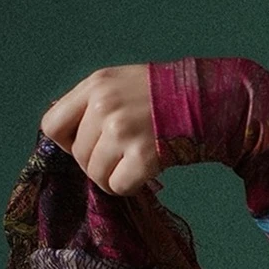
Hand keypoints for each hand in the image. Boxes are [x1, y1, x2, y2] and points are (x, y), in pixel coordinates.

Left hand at [40, 63, 161, 195]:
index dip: (69, 142)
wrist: (216, 96)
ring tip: (141, 158)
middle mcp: (105, 104)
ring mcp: (123, 129)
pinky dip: (132, 184)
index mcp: (97, 84)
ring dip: (116, 175)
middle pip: (79, 155)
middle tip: (128, 152)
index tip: (93, 142)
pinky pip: (118, 186)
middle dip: (100, 162)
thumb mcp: (125, 82)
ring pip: (96, 175)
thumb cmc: (172, 93)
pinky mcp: (143, 153)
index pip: (52, 125)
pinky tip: (149, 168)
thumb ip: (95, 103)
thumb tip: (68, 141)